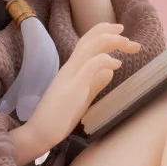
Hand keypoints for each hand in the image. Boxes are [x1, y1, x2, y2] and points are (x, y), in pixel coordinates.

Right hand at [20, 21, 139, 152]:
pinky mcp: (73, 88)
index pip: (86, 43)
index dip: (103, 34)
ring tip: (126, 42)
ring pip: (89, 47)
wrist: (39, 133)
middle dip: (109, 32)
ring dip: (109, 41)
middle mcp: (69, 68)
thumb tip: (110, 72)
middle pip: (89, 40)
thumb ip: (95, 83)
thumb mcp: (82, 97)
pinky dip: (105, 60)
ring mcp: (70, 76)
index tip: (121, 34)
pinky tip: (117, 64)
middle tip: (127, 34)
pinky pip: (90, 66)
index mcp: (70, 69)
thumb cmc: (58, 118)